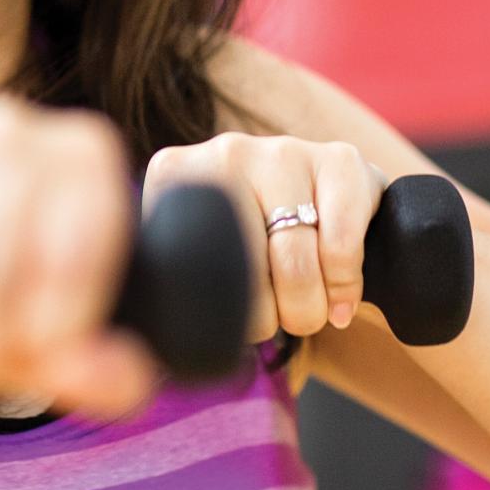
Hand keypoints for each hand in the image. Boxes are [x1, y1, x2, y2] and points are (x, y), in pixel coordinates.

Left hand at [142, 132, 388, 343]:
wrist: (324, 203)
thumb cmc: (249, 244)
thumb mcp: (197, 253)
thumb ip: (168, 277)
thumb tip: (145, 339)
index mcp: (177, 173)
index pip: (195, 265)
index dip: (225, 309)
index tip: (240, 320)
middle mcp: (226, 152)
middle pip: (246, 267)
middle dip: (271, 316)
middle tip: (281, 321)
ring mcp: (283, 150)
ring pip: (296, 261)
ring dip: (310, 308)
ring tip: (311, 313)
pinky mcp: (340, 158)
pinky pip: (342, 245)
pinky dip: (345, 287)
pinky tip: (341, 301)